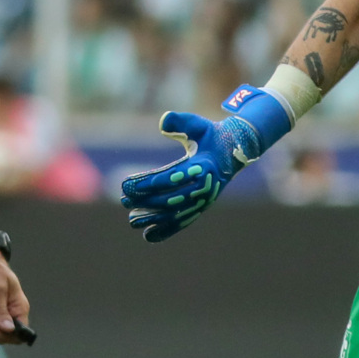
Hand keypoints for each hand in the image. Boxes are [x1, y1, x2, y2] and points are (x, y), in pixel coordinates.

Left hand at [119, 110, 259, 242]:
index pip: (171, 178)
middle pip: (171, 200)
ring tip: (132, 220)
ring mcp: (204, 201)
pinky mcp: (201, 208)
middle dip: (145, 201)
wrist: (234, 151)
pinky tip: (148, 236)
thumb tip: (163, 121)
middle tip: (124, 200)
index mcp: (204, 167)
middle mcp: (205, 188)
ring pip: (175, 215)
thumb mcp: (197, 124)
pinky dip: (166, 230)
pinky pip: (183, 222)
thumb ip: (180, 121)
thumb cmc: (210, 135)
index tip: (127, 185)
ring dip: (153, 219)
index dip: (148, 183)